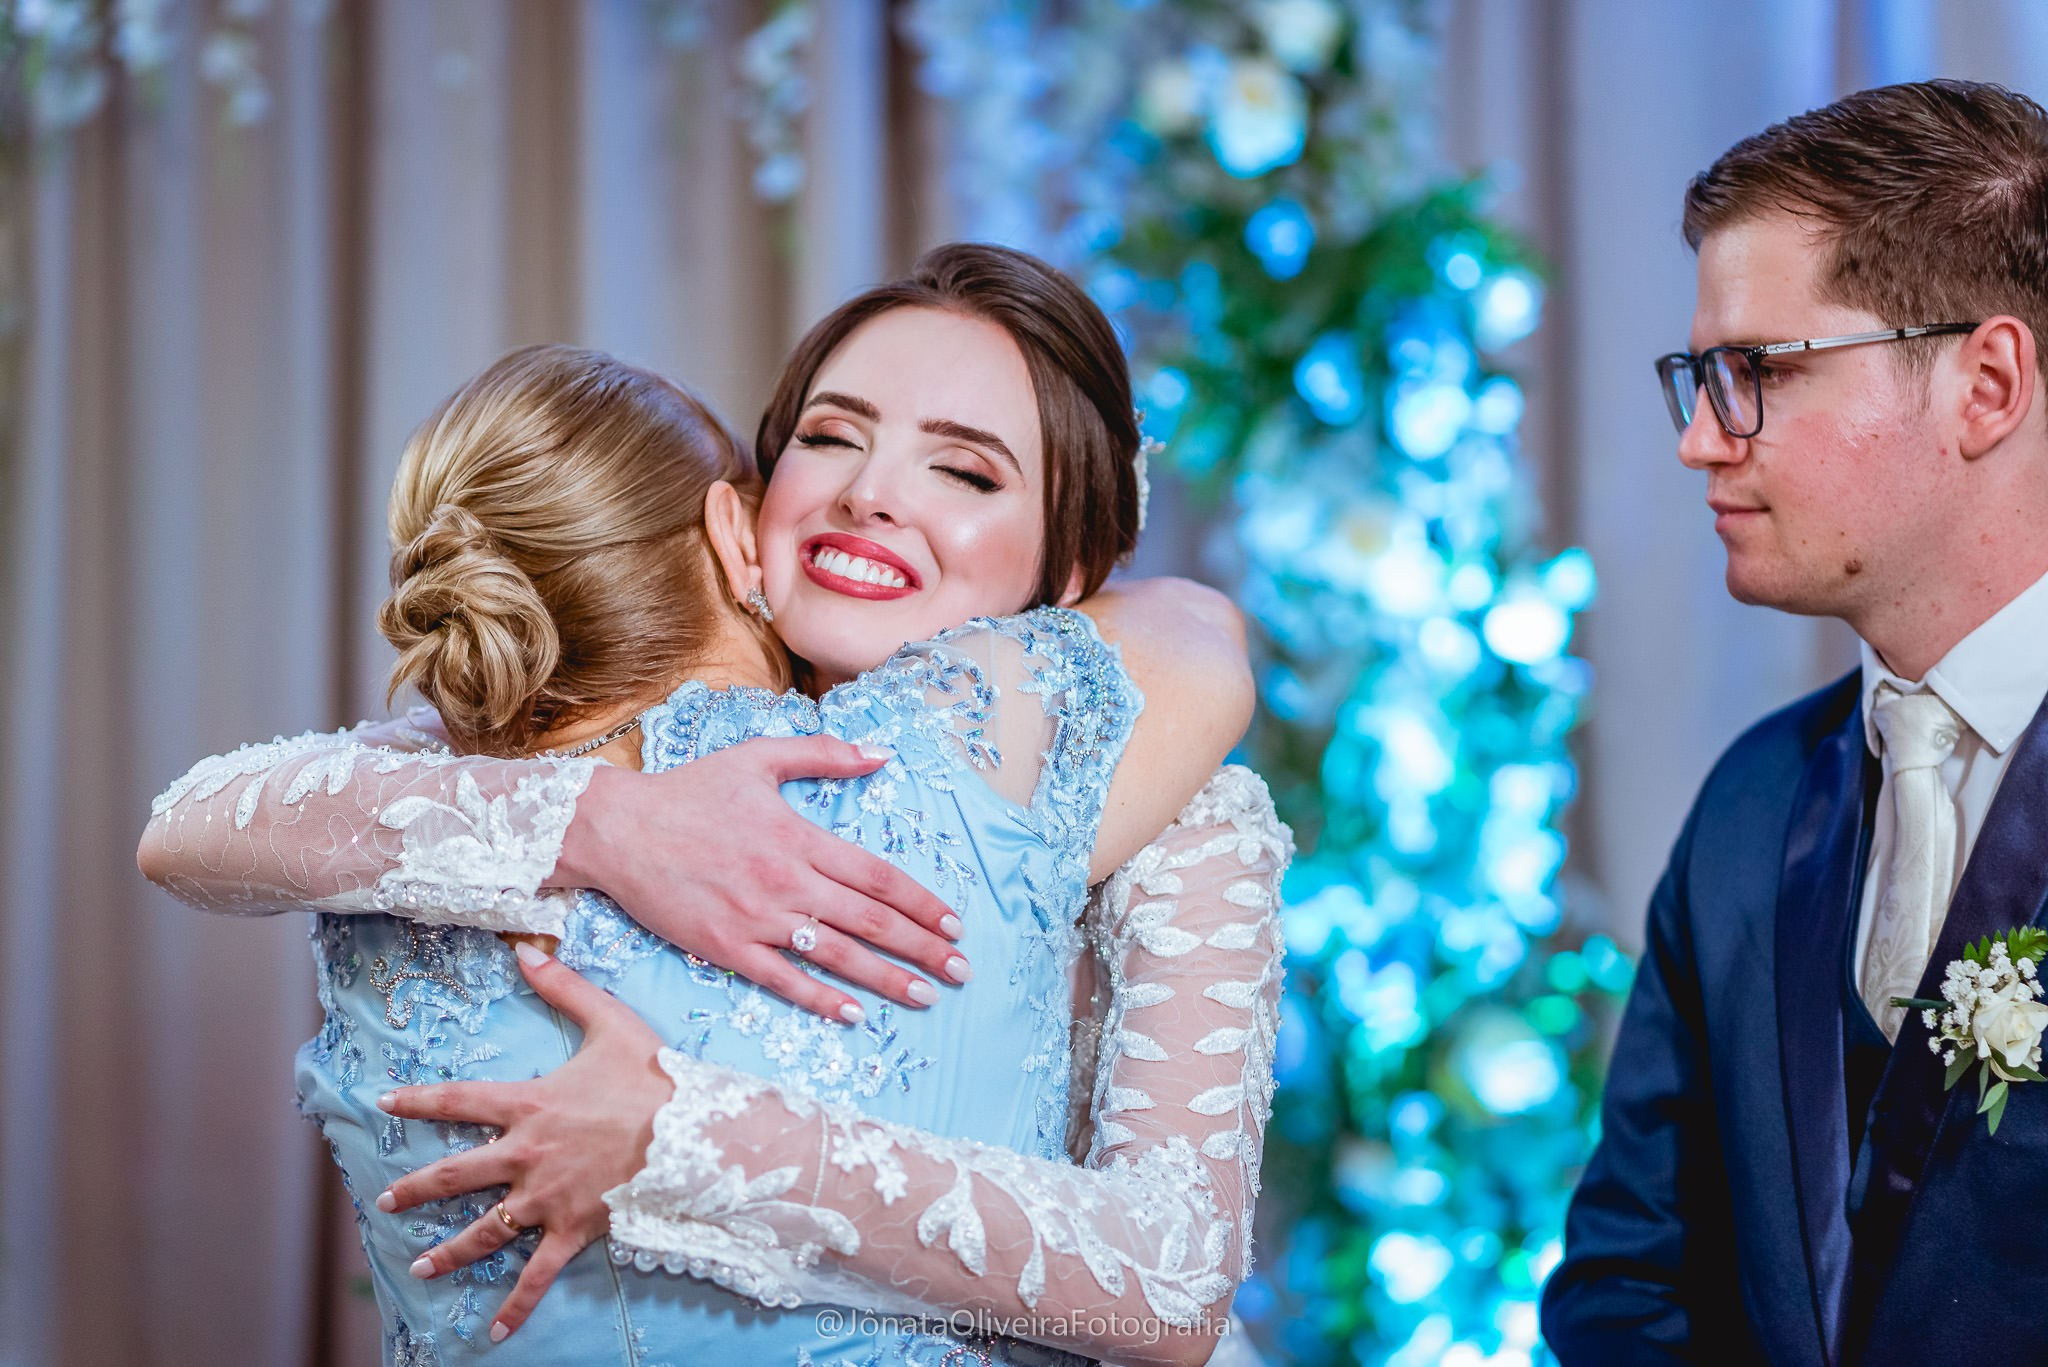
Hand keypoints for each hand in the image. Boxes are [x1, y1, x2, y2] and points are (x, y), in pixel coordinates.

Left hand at [376, 943, 669, 1342]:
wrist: (694, 1133)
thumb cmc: (654, 1077)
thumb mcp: (609, 1022)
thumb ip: (563, 987)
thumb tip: (525, 949)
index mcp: (529, 1106)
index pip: (460, 1100)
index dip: (419, 1100)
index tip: (385, 1102)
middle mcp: (526, 1155)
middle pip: (457, 1174)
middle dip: (417, 1188)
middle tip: (386, 1200)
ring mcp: (546, 1199)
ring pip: (484, 1231)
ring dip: (449, 1252)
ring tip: (420, 1268)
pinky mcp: (572, 1230)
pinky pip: (537, 1276)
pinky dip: (515, 1307)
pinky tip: (492, 1333)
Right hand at [555, 735, 971, 1021]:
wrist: (615, 829)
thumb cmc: (688, 791)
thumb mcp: (758, 757)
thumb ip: (822, 755)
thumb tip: (880, 755)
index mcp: (799, 837)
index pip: (877, 876)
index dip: (920, 903)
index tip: (954, 924)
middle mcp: (786, 881)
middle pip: (870, 921)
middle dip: (921, 948)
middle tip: (960, 970)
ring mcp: (756, 918)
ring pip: (836, 955)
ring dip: (886, 979)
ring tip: (927, 996)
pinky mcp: (725, 947)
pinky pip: (782, 980)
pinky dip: (820, 999)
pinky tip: (854, 1014)